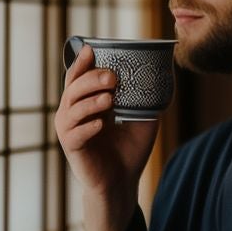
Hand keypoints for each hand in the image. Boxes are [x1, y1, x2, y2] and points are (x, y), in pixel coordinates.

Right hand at [54, 45, 159, 202]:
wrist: (122, 182)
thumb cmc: (129, 149)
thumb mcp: (141, 118)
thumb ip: (144, 97)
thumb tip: (161, 72)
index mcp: (86, 102)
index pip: (78, 76)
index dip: (82, 62)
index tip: (91, 48)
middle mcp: (73, 113)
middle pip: (74, 87)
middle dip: (91, 79)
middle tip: (113, 78)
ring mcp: (70, 130)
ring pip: (72, 109)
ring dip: (90, 101)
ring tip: (110, 99)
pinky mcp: (72, 148)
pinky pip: (75, 134)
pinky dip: (87, 127)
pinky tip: (101, 124)